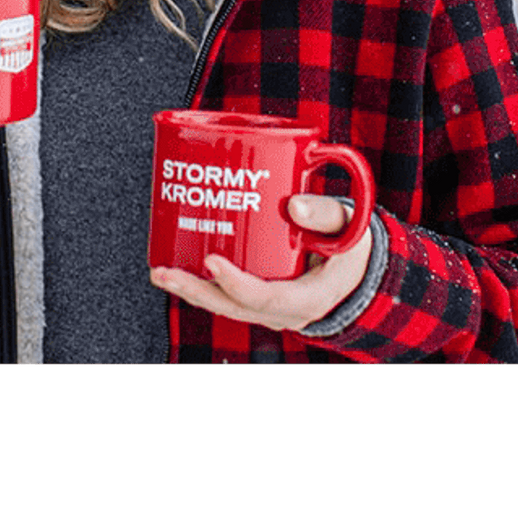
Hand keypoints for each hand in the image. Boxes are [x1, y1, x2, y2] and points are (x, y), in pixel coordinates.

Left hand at [150, 196, 373, 332]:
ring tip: (159, 271)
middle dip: (194, 291)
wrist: (358, 268)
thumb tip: (294, 204)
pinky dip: (201, 284)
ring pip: (224, 305)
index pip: (265, 299)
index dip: (234, 284)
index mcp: (308, 298)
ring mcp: (269, 308)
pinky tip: (177, 266)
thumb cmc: (352, 244)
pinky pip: (227, 296)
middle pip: (232, 308)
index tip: (211, 260)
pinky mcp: (259, 297)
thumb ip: (325, 214)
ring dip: (190, 289)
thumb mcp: (349, 227)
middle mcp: (284, 312)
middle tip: (163, 272)